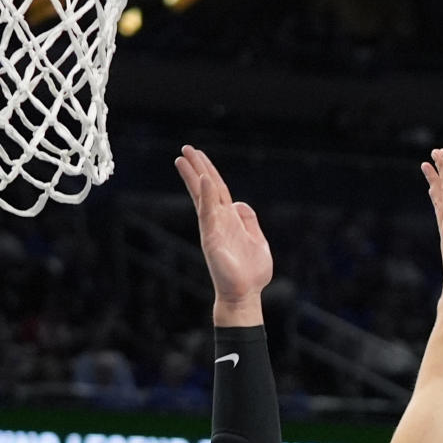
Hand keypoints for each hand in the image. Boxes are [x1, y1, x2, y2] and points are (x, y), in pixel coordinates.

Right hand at [175, 145, 272, 307]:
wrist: (245, 295)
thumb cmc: (251, 273)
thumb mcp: (258, 241)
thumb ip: (250, 222)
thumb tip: (240, 204)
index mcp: (230, 221)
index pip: (219, 191)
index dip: (209, 173)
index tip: (199, 157)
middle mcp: (219, 222)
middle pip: (207, 188)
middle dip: (197, 167)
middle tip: (185, 148)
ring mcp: (213, 229)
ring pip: (202, 196)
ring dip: (194, 175)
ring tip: (183, 157)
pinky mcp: (212, 238)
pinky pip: (208, 212)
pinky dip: (205, 196)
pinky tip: (202, 179)